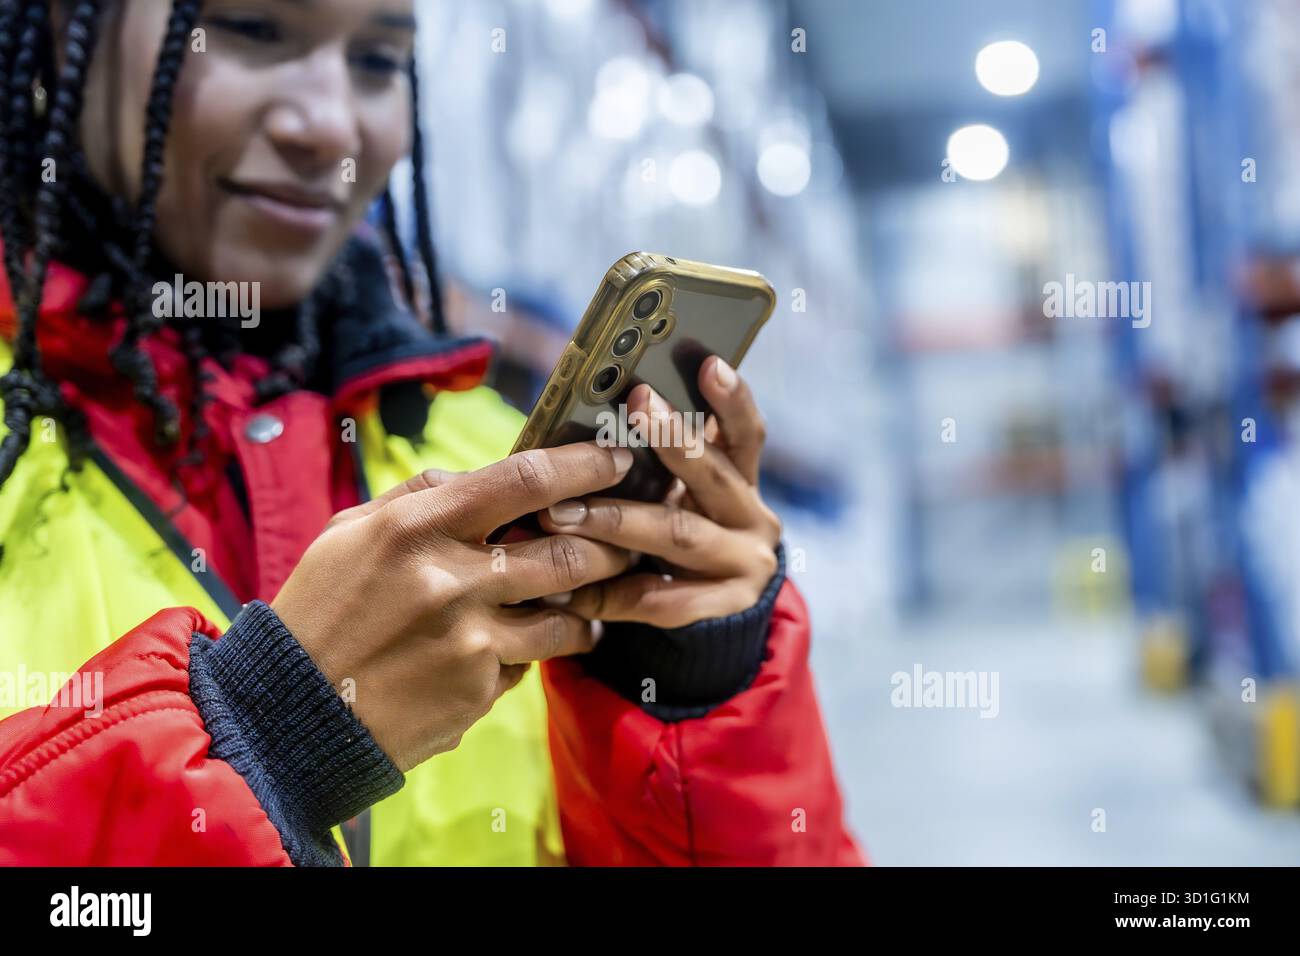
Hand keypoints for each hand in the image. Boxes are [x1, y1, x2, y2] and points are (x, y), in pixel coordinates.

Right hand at [271, 442, 635, 771]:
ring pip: (566, 618)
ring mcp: (470, 641)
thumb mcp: (350, 533)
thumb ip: (418, 496)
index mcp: (416, 527)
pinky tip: (505, 652)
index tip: (616, 461)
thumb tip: (478, 477)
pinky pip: (527, 665)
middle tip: (623, 540)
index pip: (524, 481)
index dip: (583, 465)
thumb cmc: (320, 611)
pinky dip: (528, 656)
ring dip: (585, 610)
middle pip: (569, 553)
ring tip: (583, 605)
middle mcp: (451, 581)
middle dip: (609, 546)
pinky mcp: (478, 692)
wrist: (293, 713)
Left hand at [538, 356, 780, 627]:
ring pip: (679, 534)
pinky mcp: (724, 609)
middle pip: (712, 474)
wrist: (720, 614)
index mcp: (742, 478)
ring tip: (561, 513)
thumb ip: (660, 462)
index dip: (731, 399)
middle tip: (632, 408)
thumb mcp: (683, 493)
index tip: (709, 363)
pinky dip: (613, 593)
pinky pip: (663, 599)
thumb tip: (586, 421)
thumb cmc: (681, 530)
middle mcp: (753, 517)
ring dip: (618, 521)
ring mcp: (744, 564)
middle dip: (670, 439)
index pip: (745, 432)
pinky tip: (571, 589)